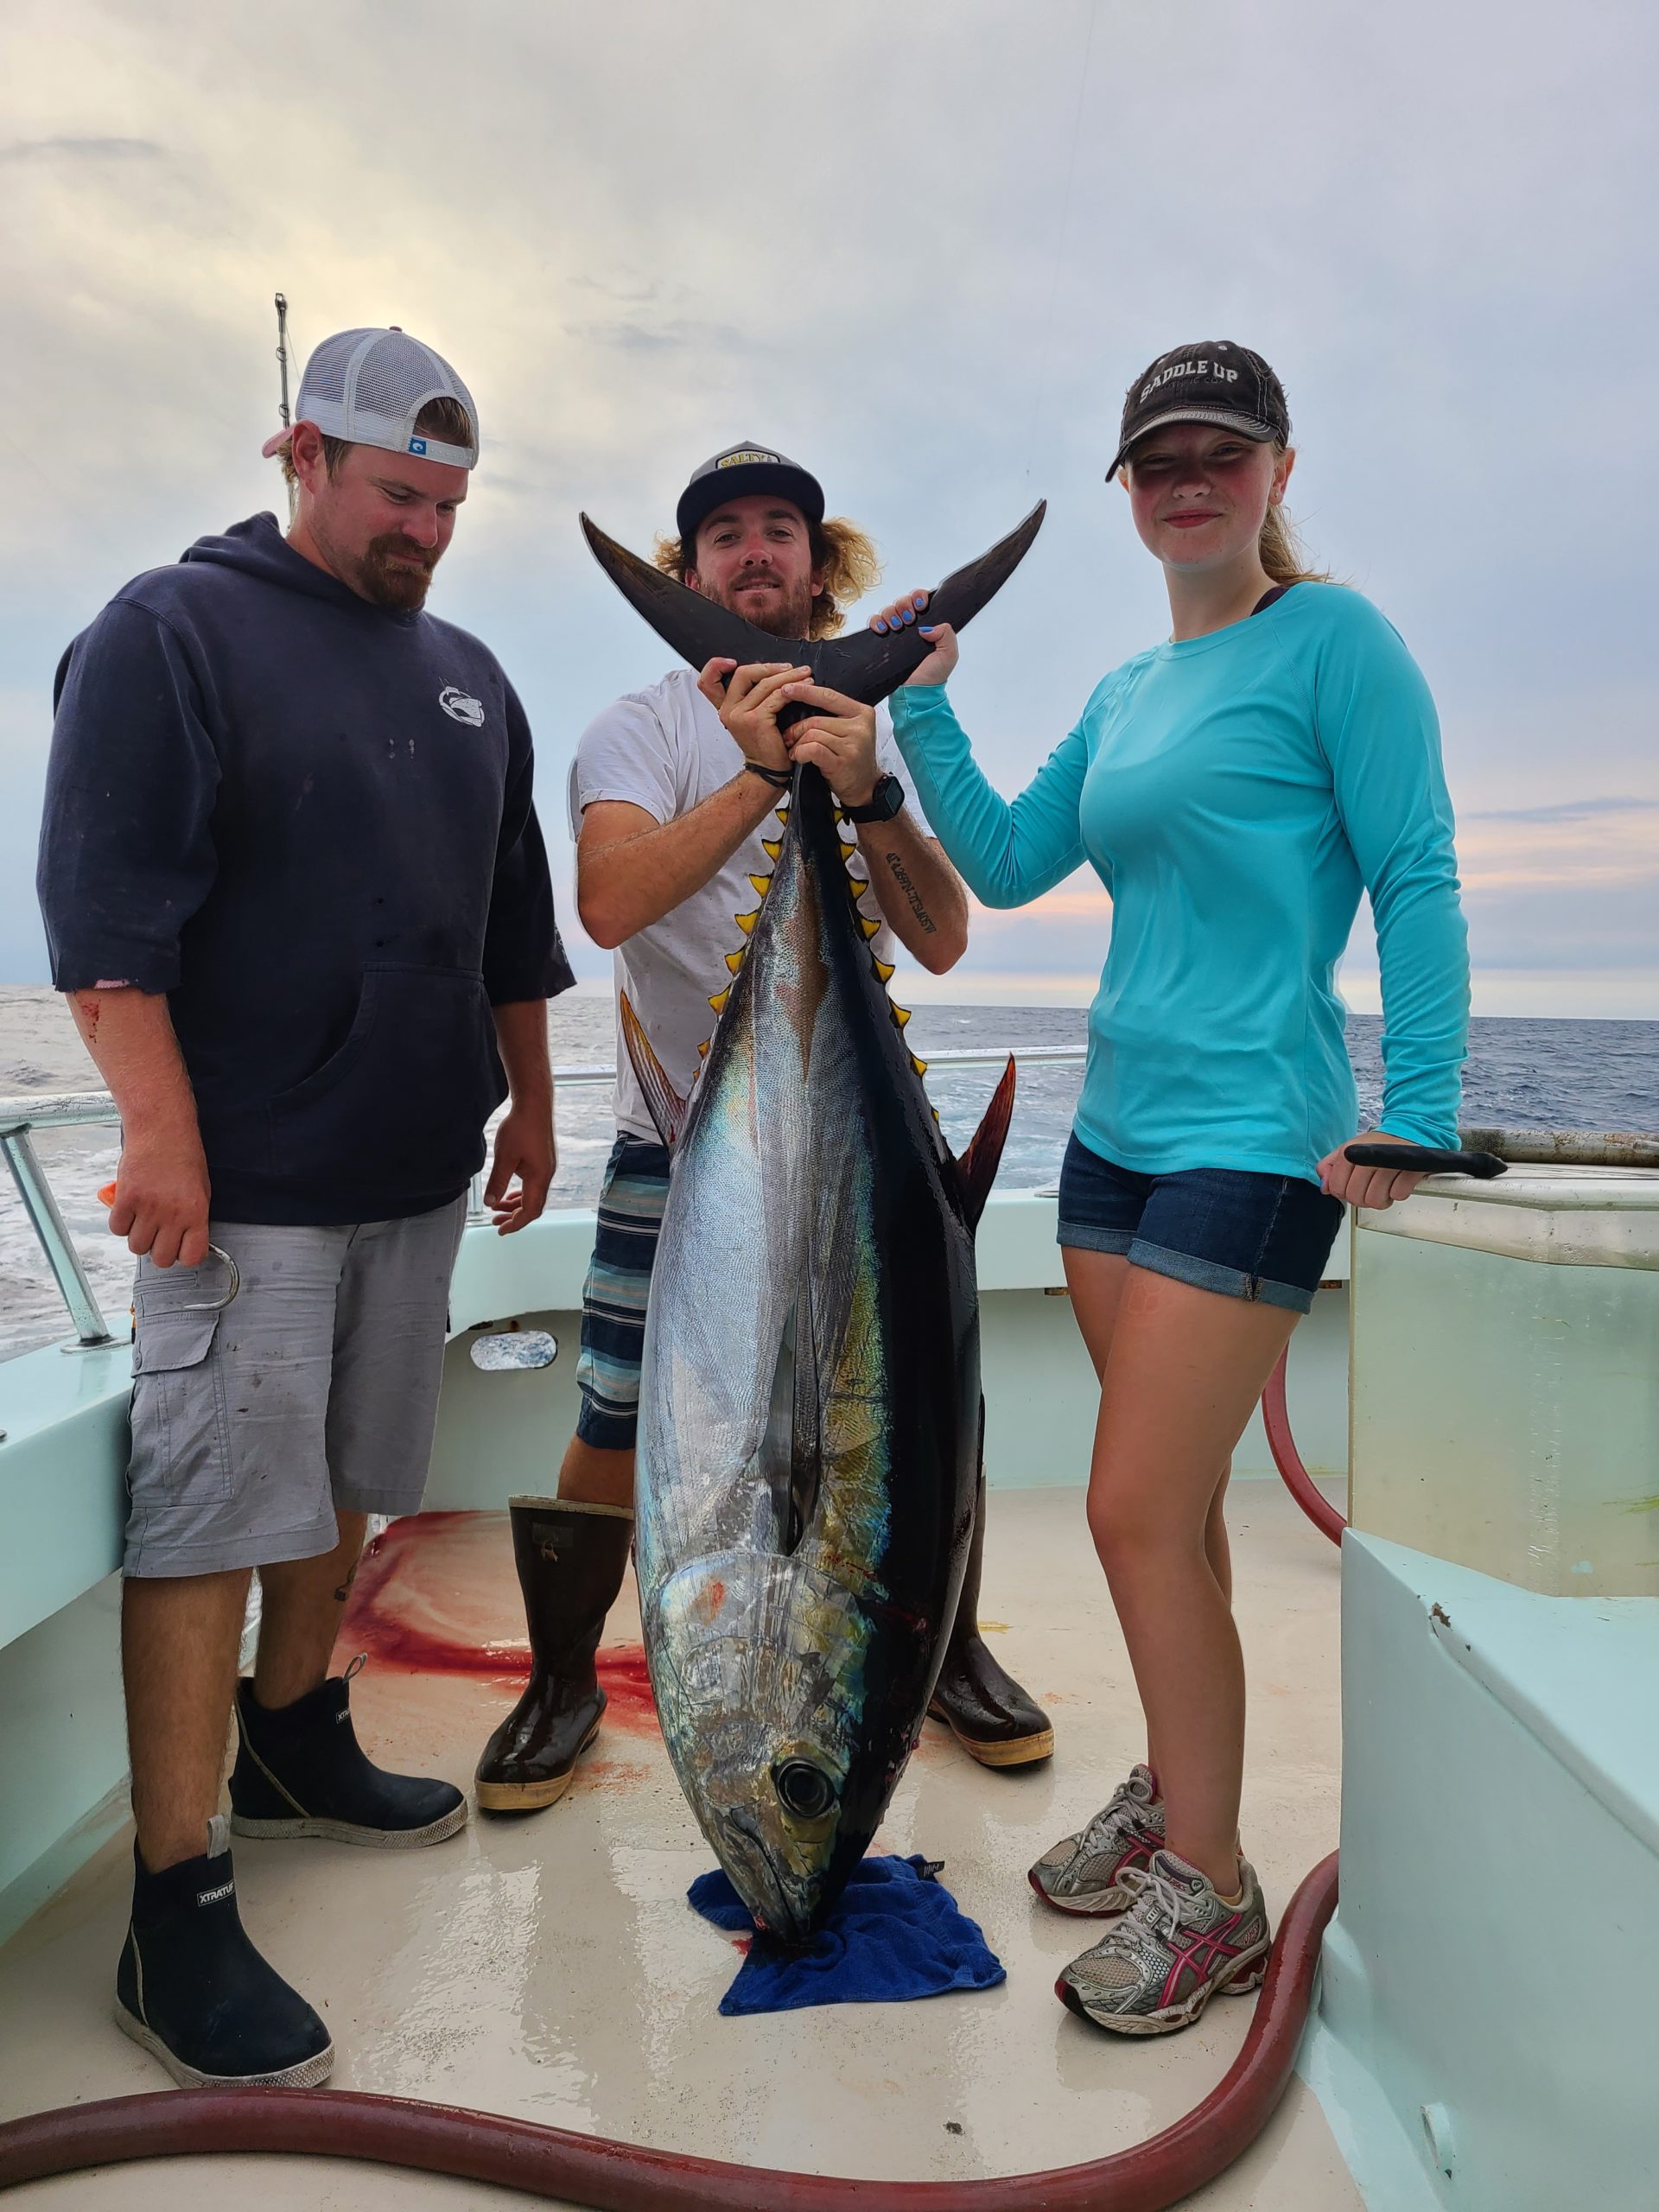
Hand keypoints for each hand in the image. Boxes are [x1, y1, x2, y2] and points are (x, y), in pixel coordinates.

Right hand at [107, 1126, 211, 1267]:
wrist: (161, 1130)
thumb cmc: (183, 1156)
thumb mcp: (201, 1189)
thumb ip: (193, 1218)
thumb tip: (184, 1241)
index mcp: (196, 1213)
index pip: (191, 1256)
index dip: (184, 1255)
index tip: (180, 1248)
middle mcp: (172, 1214)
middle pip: (161, 1259)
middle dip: (159, 1250)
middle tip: (159, 1234)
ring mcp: (148, 1208)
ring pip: (137, 1247)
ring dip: (139, 1237)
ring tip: (143, 1219)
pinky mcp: (126, 1199)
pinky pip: (118, 1229)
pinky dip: (122, 1223)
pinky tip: (130, 1210)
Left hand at [485, 1100, 554, 1233]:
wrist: (534, 1106)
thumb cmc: (520, 1128)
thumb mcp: (504, 1157)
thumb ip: (497, 1181)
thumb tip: (489, 1202)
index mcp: (539, 1178)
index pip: (530, 1210)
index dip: (516, 1224)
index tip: (500, 1230)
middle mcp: (546, 1176)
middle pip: (533, 1206)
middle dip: (514, 1217)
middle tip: (494, 1222)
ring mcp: (545, 1169)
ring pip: (532, 1196)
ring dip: (515, 1205)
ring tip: (496, 1208)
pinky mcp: (542, 1162)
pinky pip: (532, 1185)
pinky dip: (519, 1194)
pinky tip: (507, 1194)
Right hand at [696, 657, 808, 773]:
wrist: (768, 772)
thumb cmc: (765, 745)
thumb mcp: (750, 719)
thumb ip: (749, 698)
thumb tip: (768, 673)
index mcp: (724, 708)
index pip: (707, 681)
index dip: (715, 665)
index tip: (731, 661)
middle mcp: (728, 710)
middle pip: (744, 674)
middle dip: (769, 667)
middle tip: (790, 667)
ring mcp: (741, 715)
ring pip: (765, 684)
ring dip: (788, 676)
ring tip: (805, 674)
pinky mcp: (757, 720)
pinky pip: (777, 697)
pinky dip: (793, 689)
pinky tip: (805, 687)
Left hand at [778, 682, 879, 806]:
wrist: (865, 787)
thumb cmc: (851, 758)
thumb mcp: (848, 730)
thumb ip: (832, 715)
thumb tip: (801, 697)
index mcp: (862, 712)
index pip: (828, 696)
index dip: (805, 692)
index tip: (786, 689)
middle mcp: (860, 726)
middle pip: (816, 719)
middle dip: (796, 729)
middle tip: (788, 737)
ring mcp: (853, 744)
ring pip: (812, 734)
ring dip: (798, 744)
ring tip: (796, 751)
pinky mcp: (843, 761)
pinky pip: (812, 749)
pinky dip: (801, 753)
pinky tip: (800, 758)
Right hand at [870, 590, 957, 686]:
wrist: (915, 693)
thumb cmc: (933, 676)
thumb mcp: (949, 654)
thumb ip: (947, 634)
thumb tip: (927, 627)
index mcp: (927, 624)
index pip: (920, 600)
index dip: (919, 597)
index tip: (921, 607)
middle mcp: (910, 626)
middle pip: (903, 602)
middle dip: (904, 605)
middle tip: (908, 620)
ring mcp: (895, 633)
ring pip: (888, 610)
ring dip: (891, 614)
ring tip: (896, 628)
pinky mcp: (881, 642)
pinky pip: (874, 623)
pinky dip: (876, 622)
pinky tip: (882, 630)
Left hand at [1317, 1130, 1426, 1210]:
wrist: (1407, 1132)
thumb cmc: (1377, 1145)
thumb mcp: (1348, 1150)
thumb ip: (1329, 1167)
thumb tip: (1324, 1187)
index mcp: (1349, 1152)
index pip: (1337, 1188)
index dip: (1343, 1192)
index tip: (1350, 1186)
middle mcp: (1368, 1157)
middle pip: (1355, 1197)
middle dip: (1361, 1198)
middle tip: (1368, 1188)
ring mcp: (1390, 1163)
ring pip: (1375, 1200)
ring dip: (1380, 1198)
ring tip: (1383, 1187)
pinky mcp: (1410, 1169)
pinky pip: (1398, 1195)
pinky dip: (1397, 1193)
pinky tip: (1396, 1182)